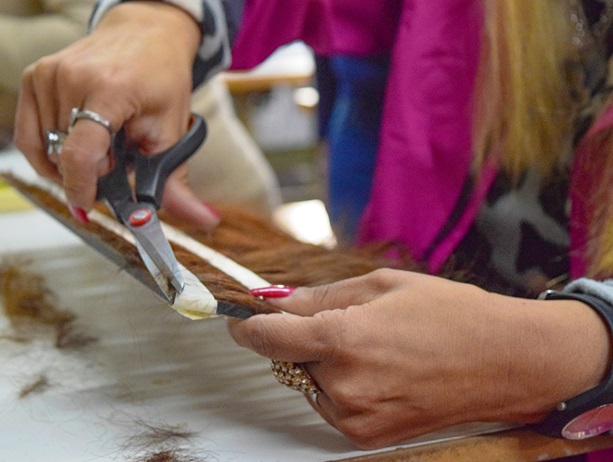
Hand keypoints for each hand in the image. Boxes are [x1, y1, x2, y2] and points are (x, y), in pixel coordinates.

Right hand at [14, 3, 218, 227]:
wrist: (145, 35)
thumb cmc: (160, 79)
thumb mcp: (174, 132)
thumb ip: (178, 182)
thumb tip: (203, 220)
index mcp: (109, 89)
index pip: (80, 154)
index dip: (80, 189)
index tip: (87, 207)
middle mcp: (71, 78)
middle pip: (64, 158)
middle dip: (89, 174)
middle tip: (116, 159)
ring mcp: (47, 75)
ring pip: (46, 151)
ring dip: (71, 161)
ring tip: (102, 142)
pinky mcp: (33, 77)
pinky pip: (29, 136)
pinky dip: (50, 151)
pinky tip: (76, 143)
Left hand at [228, 269, 610, 447]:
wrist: (506, 362)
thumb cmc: (451, 315)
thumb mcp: (382, 285)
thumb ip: (320, 297)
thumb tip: (275, 301)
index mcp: (343, 339)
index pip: (267, 338)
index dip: (247, 325)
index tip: (239, 318)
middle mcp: (343, 385)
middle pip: (289, 358)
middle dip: (304, 338)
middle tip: (347, 323)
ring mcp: (355, 416)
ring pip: (309, 381)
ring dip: (324, 364)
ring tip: (375, 348)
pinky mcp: (366, 436)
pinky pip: (330, 403)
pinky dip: (340, 386)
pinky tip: (381, 371)